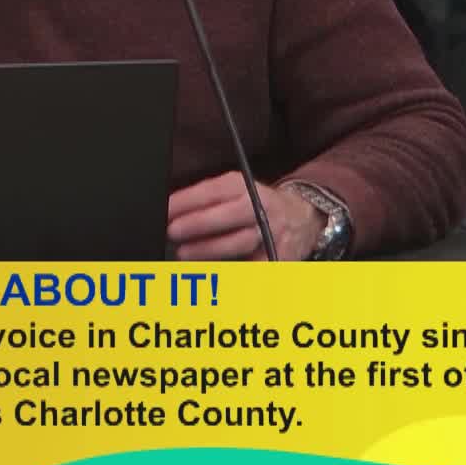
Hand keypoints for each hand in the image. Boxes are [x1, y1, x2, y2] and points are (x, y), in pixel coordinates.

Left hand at [166, 172, 324, 260]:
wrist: (301, 218)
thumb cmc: (253, 207)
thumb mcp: (232, 193)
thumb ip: (203, 202)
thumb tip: (169, 214)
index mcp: (243, 187)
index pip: (214, 191)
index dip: (187, 201)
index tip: (165, 210)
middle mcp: (260, 207)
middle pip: (232, 214)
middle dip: (200, 222)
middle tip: (173, 231)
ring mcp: (271, 232)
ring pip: (242, 241)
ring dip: (211, 250)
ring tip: (184, 255)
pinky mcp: (278, 256)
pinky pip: (254, 266)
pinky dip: (232, 272)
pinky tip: (211, 277)